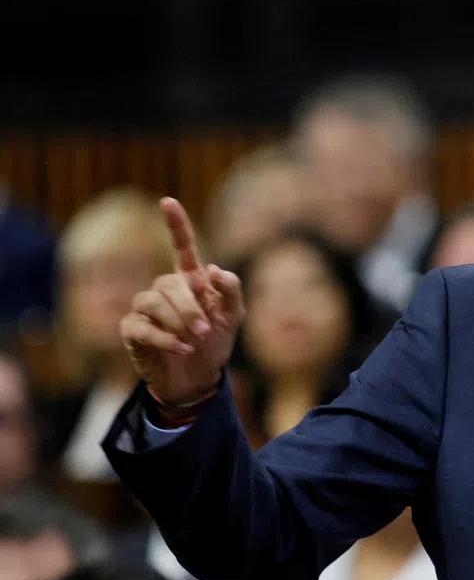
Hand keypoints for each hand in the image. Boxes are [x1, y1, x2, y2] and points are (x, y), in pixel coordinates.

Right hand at [120, 198, 246, 405]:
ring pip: (153, 302)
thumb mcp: (233, 317)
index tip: (167, 201)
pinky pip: (142, 327)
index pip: (182, 247)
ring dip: (178, 322)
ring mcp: (145, 309)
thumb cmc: (215, 342)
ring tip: (194, 340)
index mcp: (190, 280)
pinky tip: (181, 348)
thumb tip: (212, 269)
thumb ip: (231, 291)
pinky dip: (165, 338)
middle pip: (170, 283)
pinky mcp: (132, 330)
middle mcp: (164, 289)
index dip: (176, 224)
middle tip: (205, 329)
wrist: (198, 378)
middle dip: (189, 307)